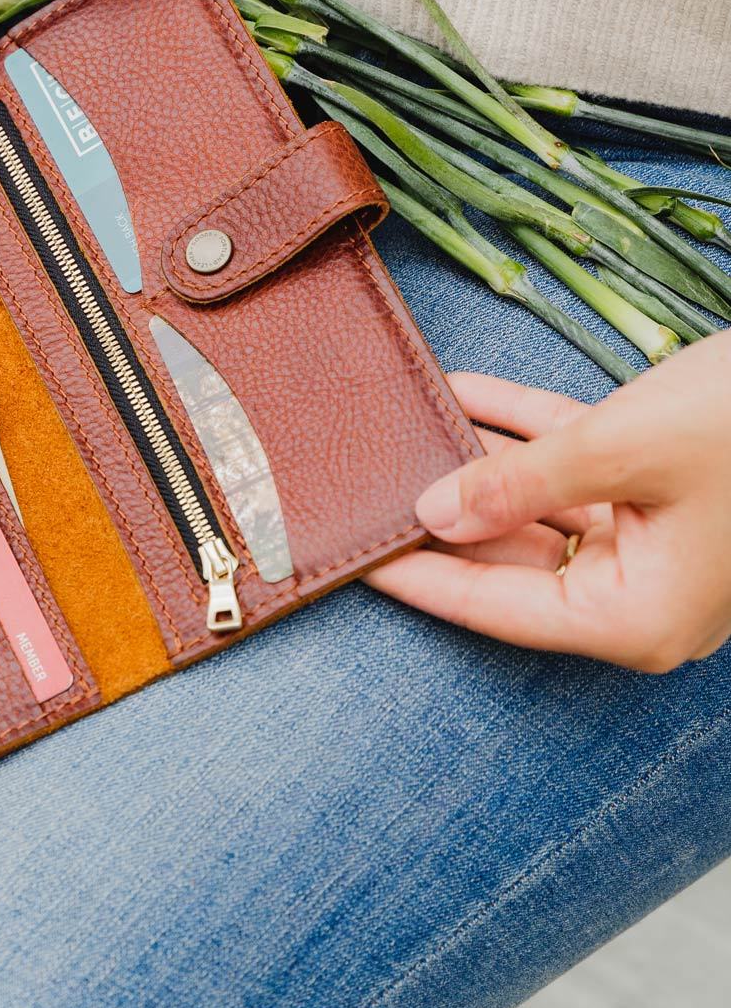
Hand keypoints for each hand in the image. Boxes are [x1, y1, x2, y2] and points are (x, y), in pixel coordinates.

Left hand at [367, 331, 730, 671]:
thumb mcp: (624, 451)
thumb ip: (522, 484)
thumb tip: (433, 514)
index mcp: (636, 617)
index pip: (498, 608)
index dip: (422, 581)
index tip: (353, 563)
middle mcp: (640, 589)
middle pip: (510, 556)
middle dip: (444, 512)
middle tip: (364, 490)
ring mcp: (648, 538)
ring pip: (534, 501)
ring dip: (476, 458)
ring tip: (399, 431)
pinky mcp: (652, 485)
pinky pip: (567, 461)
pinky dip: (520, 427)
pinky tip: (457, 389)